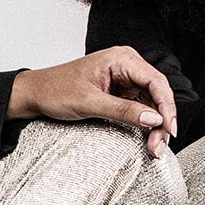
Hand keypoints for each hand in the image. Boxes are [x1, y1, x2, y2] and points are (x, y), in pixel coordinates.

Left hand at [8, 48, 176, 153]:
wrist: (35, 94)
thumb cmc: (55, 91)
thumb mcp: (89, 103)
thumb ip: (123, 111)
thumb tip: (153, 119)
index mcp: (120, 58)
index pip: (156, 81)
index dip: (167, 107)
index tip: (169, 129)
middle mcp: (126, 64)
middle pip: (158, 92)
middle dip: (162, 119)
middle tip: (160, 145)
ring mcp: (125, 77)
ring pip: (152, 101)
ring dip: (156, 123)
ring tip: (154, 146)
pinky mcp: (121, 89)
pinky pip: (141, 104)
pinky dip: (145, 121)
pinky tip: (147, 136)